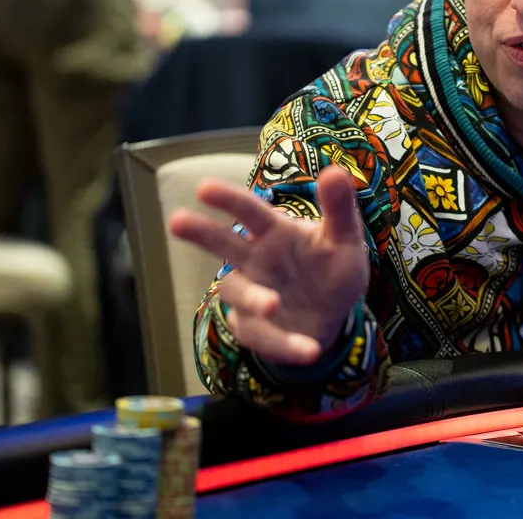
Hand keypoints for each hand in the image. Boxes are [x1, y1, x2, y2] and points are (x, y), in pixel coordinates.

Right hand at [170, 166, 369, 366]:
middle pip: (222, 244)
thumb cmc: (334, 267)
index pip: (250, 211)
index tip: (204, 188)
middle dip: (200, 232)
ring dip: (253, 298)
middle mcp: (255, 260)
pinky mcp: (254, 328)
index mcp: (275, 232)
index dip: (228, 199)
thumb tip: (336, 171)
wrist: (335, 315)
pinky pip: (262, 336)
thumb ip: (340, 209)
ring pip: (238, 293)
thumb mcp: (345, 239)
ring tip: (273, 303)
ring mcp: (251, 294)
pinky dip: (285, 344)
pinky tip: (310, 350)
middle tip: (177, 220)